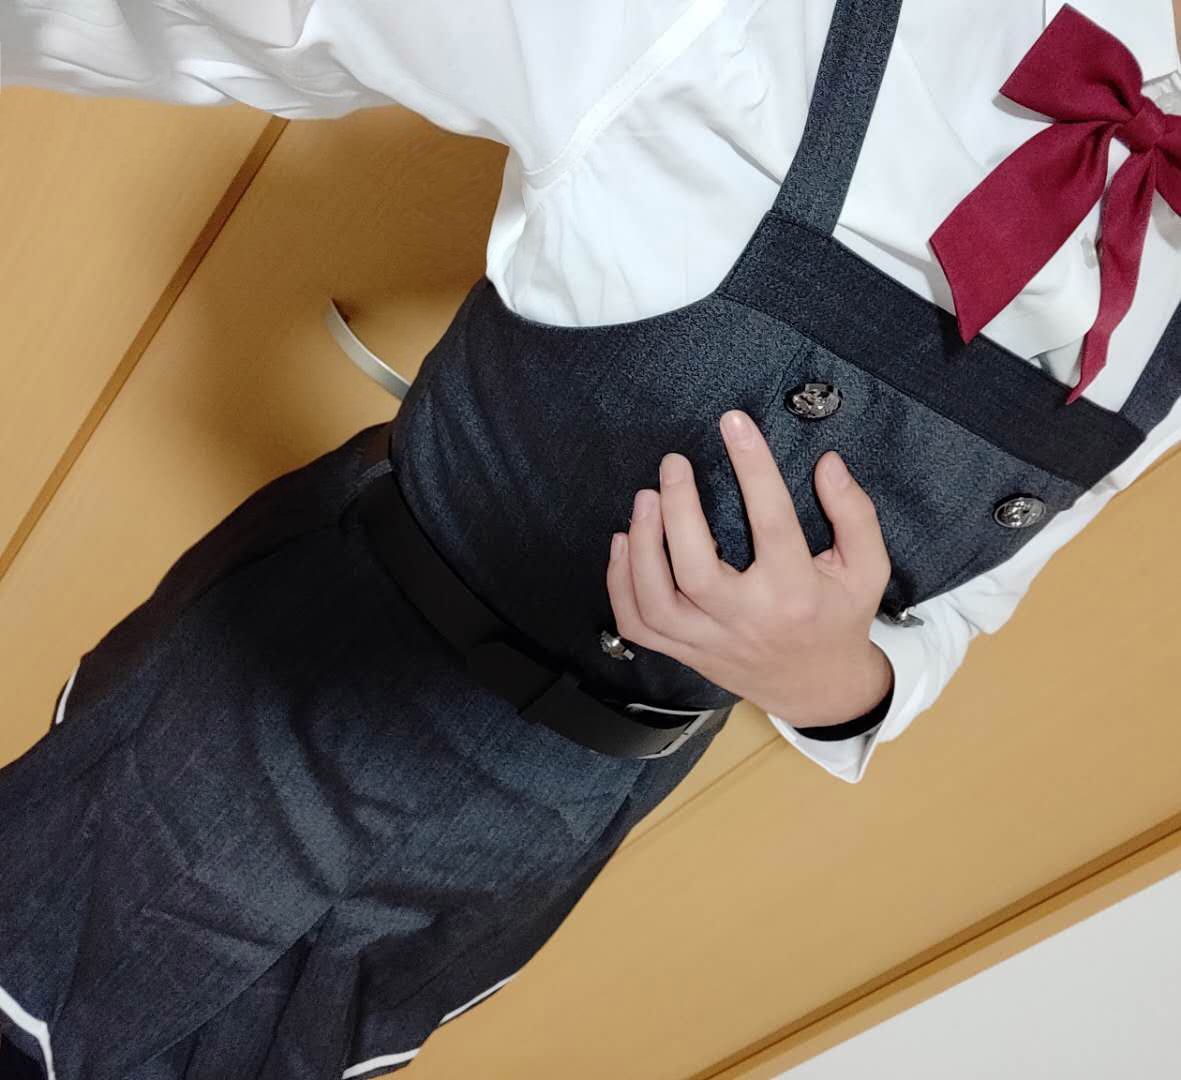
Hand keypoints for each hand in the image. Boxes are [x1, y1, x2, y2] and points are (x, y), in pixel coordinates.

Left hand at [605, 409, 893, 727]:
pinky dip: (620, 586)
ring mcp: (710, 641)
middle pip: (697, 570)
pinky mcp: (686, 653)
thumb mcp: (867, 568)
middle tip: (673, 464)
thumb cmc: (839, 618)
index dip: (753, 467)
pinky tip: (623, 544)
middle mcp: (748, 620)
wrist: (818, 689)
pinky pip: (639, 626)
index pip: (772, 523)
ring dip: (642, 548)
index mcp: (796, 594)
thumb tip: (828, 463)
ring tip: (644, 499)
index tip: (734, 423)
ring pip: (657, 603)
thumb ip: (854, 514)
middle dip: (678, 511)